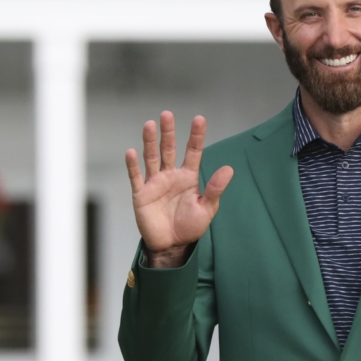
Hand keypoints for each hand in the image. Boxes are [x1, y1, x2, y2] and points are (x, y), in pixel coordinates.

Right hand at [125, 111, 233, 267]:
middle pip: (169, 149)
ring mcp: (155, 183)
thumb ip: (215, 188)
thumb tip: (229, 169)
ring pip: (152, 158)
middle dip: (168, 132)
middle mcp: (171, 175)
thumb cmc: (191, 226)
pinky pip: (136, 177)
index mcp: (188, 177)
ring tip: (150, 124)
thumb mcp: (207, 208)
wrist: (172, 245)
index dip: (196, 136)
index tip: (199, 119)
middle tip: (167, 114)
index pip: (193, 152)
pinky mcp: (142, 194)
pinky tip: (131, 152)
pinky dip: (133, 165)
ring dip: (150, 142)